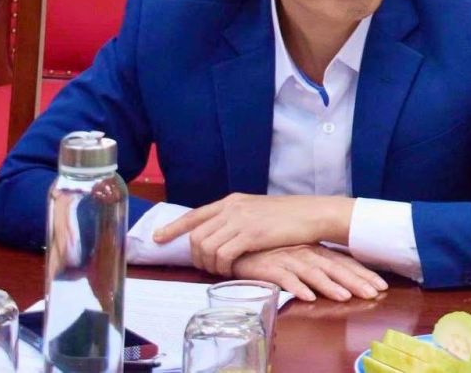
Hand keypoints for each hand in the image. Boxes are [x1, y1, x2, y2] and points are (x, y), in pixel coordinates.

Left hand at [153, 193, 354, 275]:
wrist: (313, 213)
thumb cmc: (290, 215)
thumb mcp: (258, 210)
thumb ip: (238, 218)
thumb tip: (223, 234)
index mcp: (232, 201)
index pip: (195, 215)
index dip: (173, 228)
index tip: (157, 239)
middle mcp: (232, 208)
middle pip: (196, 236)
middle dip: (196, 257)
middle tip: (208, 268)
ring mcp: (240, 220)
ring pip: (207, 247)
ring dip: (210, 265)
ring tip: (222, 270)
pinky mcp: (250, 234)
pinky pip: (223, 255)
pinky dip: (223, 267)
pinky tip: (232, 270)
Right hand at [232, 245, 387, 301]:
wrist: (240, 242)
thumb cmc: (272, 251)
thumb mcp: (299, 256)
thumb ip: (318, 265)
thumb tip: (342, 279)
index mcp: (316, 250)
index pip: (345, 262)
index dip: (363, 274)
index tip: (382, 285)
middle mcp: (307, 253)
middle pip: (336, 268)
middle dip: (356, 281)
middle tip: (374, 293)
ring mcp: (289, 259)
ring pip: (314, 273)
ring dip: (330, 286)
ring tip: (345, 297)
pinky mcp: (269, 266)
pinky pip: (285, 278)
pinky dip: (297, 287)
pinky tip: (308, 297)